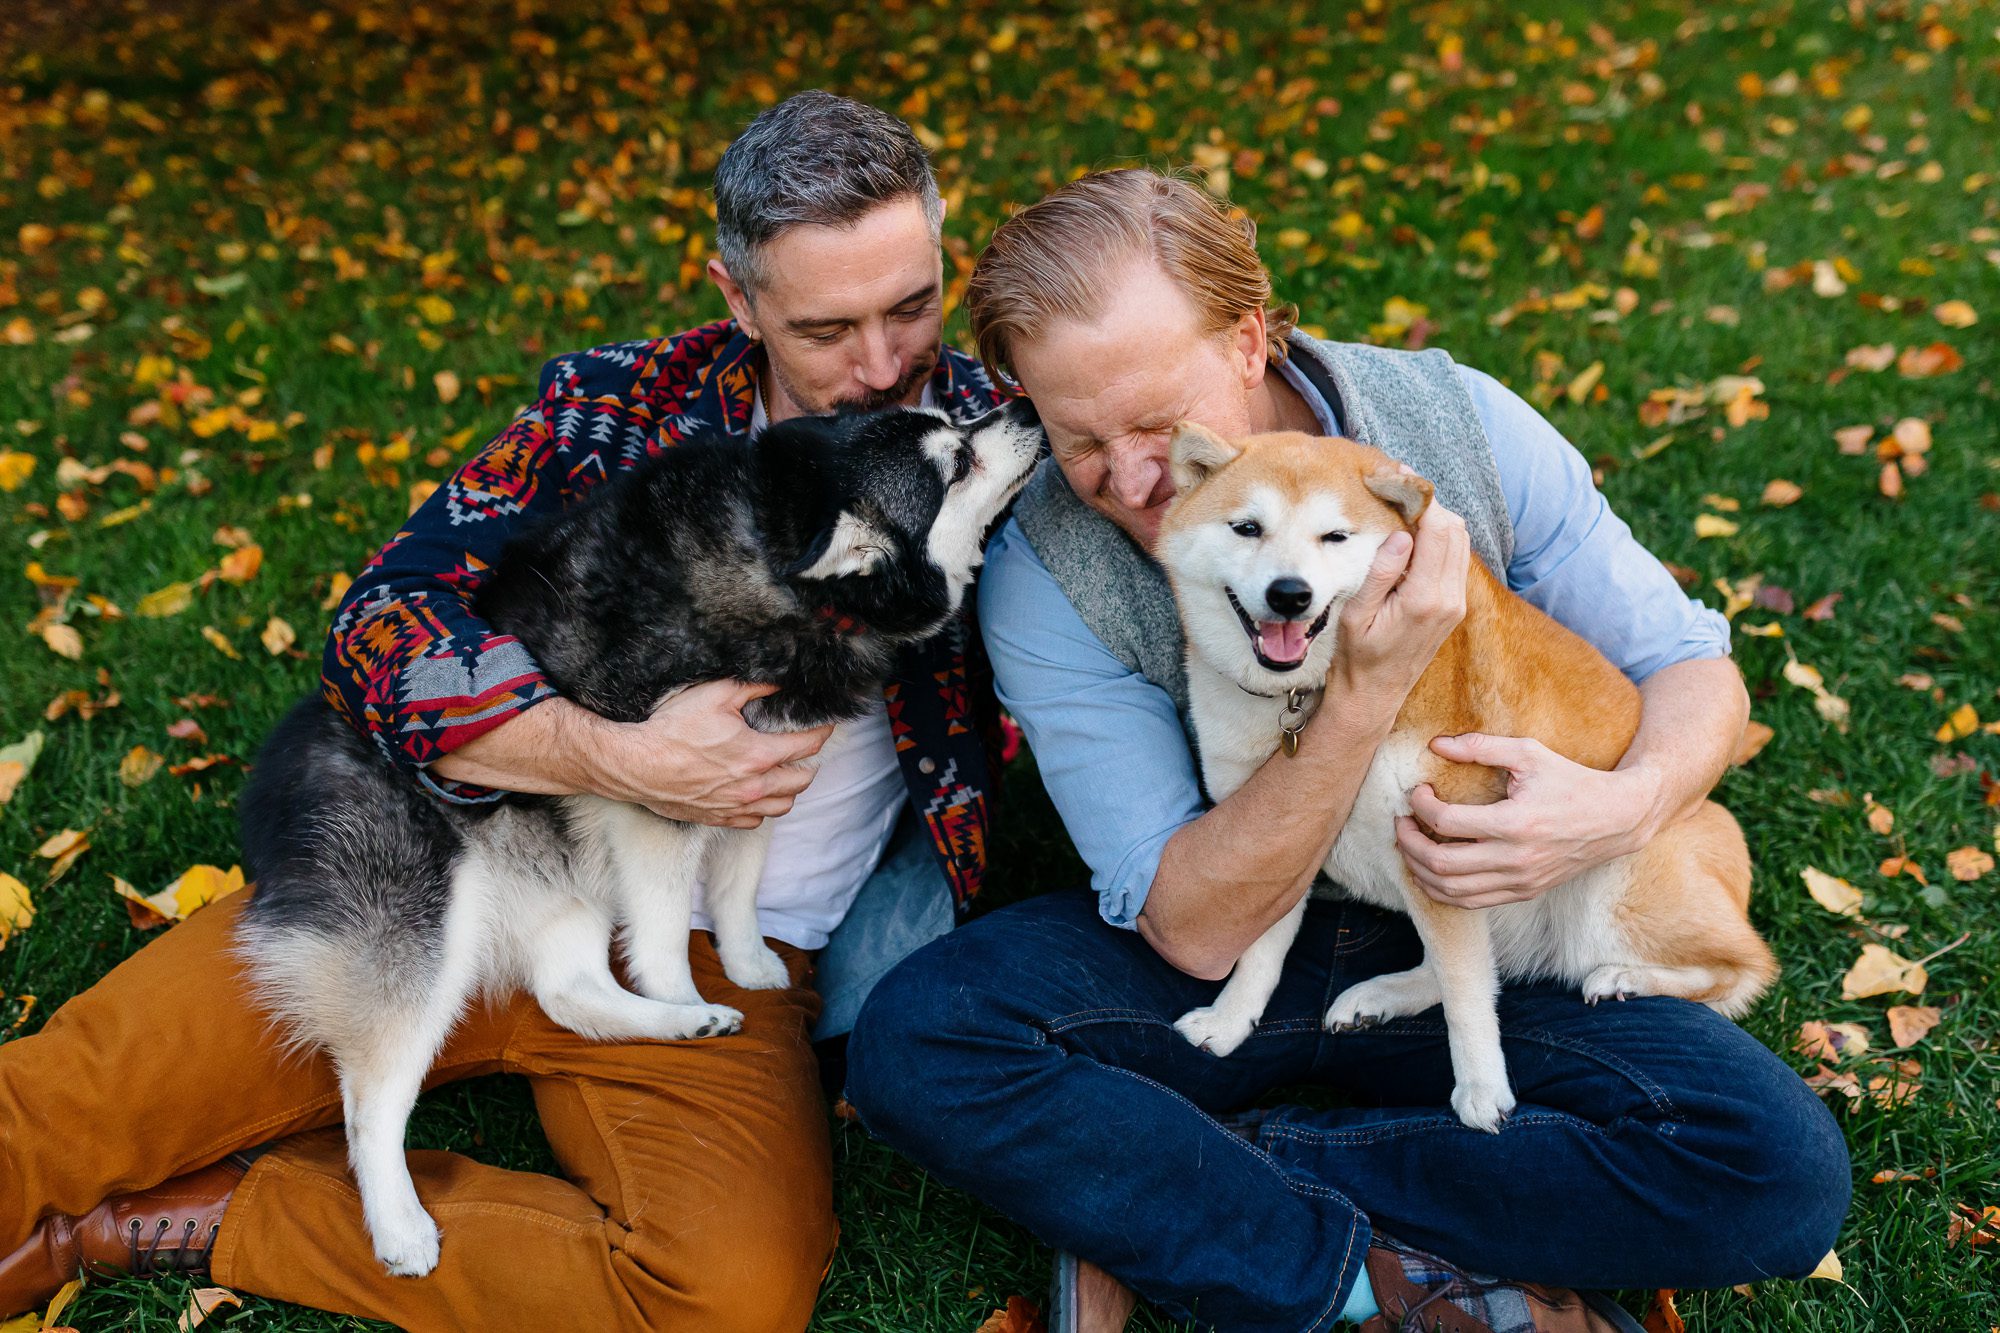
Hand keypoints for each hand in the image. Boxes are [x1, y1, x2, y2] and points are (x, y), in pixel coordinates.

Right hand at [585, 680, 834, 828]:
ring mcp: (736, 806)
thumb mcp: (715, 695)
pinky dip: (764, 809)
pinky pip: (755, 820)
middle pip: (801, 781)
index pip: (806, 746)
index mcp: (758, 755)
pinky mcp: (718, 817)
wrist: (635, 764)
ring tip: (786, 774)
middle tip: (805, 750)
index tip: (825, 726)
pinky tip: (759, 795)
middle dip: (809, 763)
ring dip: (790, 790)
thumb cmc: (672, 729)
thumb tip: (778, 682)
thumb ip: (752, 687)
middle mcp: (753, 786)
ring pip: (782, 806)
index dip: (821, 733)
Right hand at [1327, 494, 1469, 711]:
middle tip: (1395, 492)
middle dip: (1428, 505)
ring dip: (1435, 521)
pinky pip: (1456, 559)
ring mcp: (1457, 603)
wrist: (1375, 694)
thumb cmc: (1358, 657)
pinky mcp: (1455, 606)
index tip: (1396, 479)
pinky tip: (1411, 537)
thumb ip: (1381, 572)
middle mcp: (1450, 599)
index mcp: (1425, 599)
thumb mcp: (1357, 614)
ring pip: (1460, 541)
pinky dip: (1439, 539)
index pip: (1438, 531)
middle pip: (1455, 530)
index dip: (1420, 499)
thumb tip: (1402, 533)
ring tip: (1401, 510)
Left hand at [1394, 733, 1664, 907]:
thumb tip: (1435, 744)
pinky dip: (1443, 890)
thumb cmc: (1571, 781)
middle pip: (1440, 863)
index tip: (1417, 791)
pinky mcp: (1523, 893)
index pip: (1447, 821)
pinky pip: (1471, 902)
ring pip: (1451, 891)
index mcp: (1515, 823)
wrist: (1617, 819)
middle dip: (1409, 842)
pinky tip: (1432, 869)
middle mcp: (1515, 859)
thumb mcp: (1529, 753)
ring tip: (1411, 844)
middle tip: (1401, 822)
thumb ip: (1480, 746)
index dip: (1420, 806)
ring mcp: (1520, 881)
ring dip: (1419, 870)